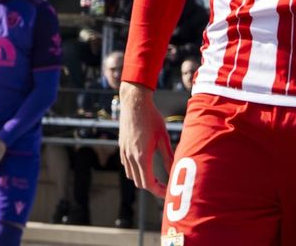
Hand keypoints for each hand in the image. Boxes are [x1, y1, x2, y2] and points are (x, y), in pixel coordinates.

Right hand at [119, 81, 173, 195]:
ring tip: (155, 176)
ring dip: (142, 178)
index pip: (148, 184)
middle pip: (139, 182)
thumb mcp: (163, 138)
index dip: (158, 191)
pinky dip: (135, 169)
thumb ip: (169, 157)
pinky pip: (126, 165)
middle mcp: (131, 157)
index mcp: (142, 157)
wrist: (134, 103)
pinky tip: (144, 163)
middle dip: (152, 187)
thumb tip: (174, 172)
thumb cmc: (151, 118)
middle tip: (164, 185)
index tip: (167, 192)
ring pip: (131, 175)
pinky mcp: (121, 146)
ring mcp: (124, 152)